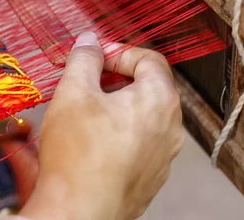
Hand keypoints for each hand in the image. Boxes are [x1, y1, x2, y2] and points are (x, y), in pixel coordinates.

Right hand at [20, 32, 183, 219]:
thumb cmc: (78, 153)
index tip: (93, 57)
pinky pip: (136, 142)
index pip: (149, 59)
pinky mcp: (148, 176)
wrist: (79, 211)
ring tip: (81, 111)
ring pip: (140, 116)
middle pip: (146, 87)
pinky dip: (115, 132)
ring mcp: (162, 156)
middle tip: (83, 81)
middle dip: (112, 78)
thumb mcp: (73, 91)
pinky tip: (88, 140)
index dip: (118, 51)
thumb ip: (84, 59)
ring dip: (112, 105)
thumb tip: (89, 41)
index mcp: (159, 101)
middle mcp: (170, 129)